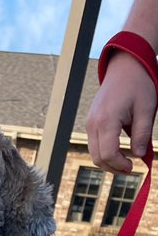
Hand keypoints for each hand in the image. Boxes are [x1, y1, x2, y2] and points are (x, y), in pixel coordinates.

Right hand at [86, 50, 156, 172]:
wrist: (125, 66)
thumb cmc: (138, 85)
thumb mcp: (146, 109)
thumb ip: (142, 134)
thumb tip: (139, 155)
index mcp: (106, 120)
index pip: (109, 154)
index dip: (121, 165)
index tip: (133, 167)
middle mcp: (93, 124)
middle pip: (98, 158)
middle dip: (113, 168)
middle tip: (130, 169)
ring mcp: (89, 124)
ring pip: (94, 154)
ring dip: (108, 162)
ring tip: (125, 162)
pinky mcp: (90, 123)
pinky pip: (94, 145)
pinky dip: (104, 152)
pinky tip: (118, 151)